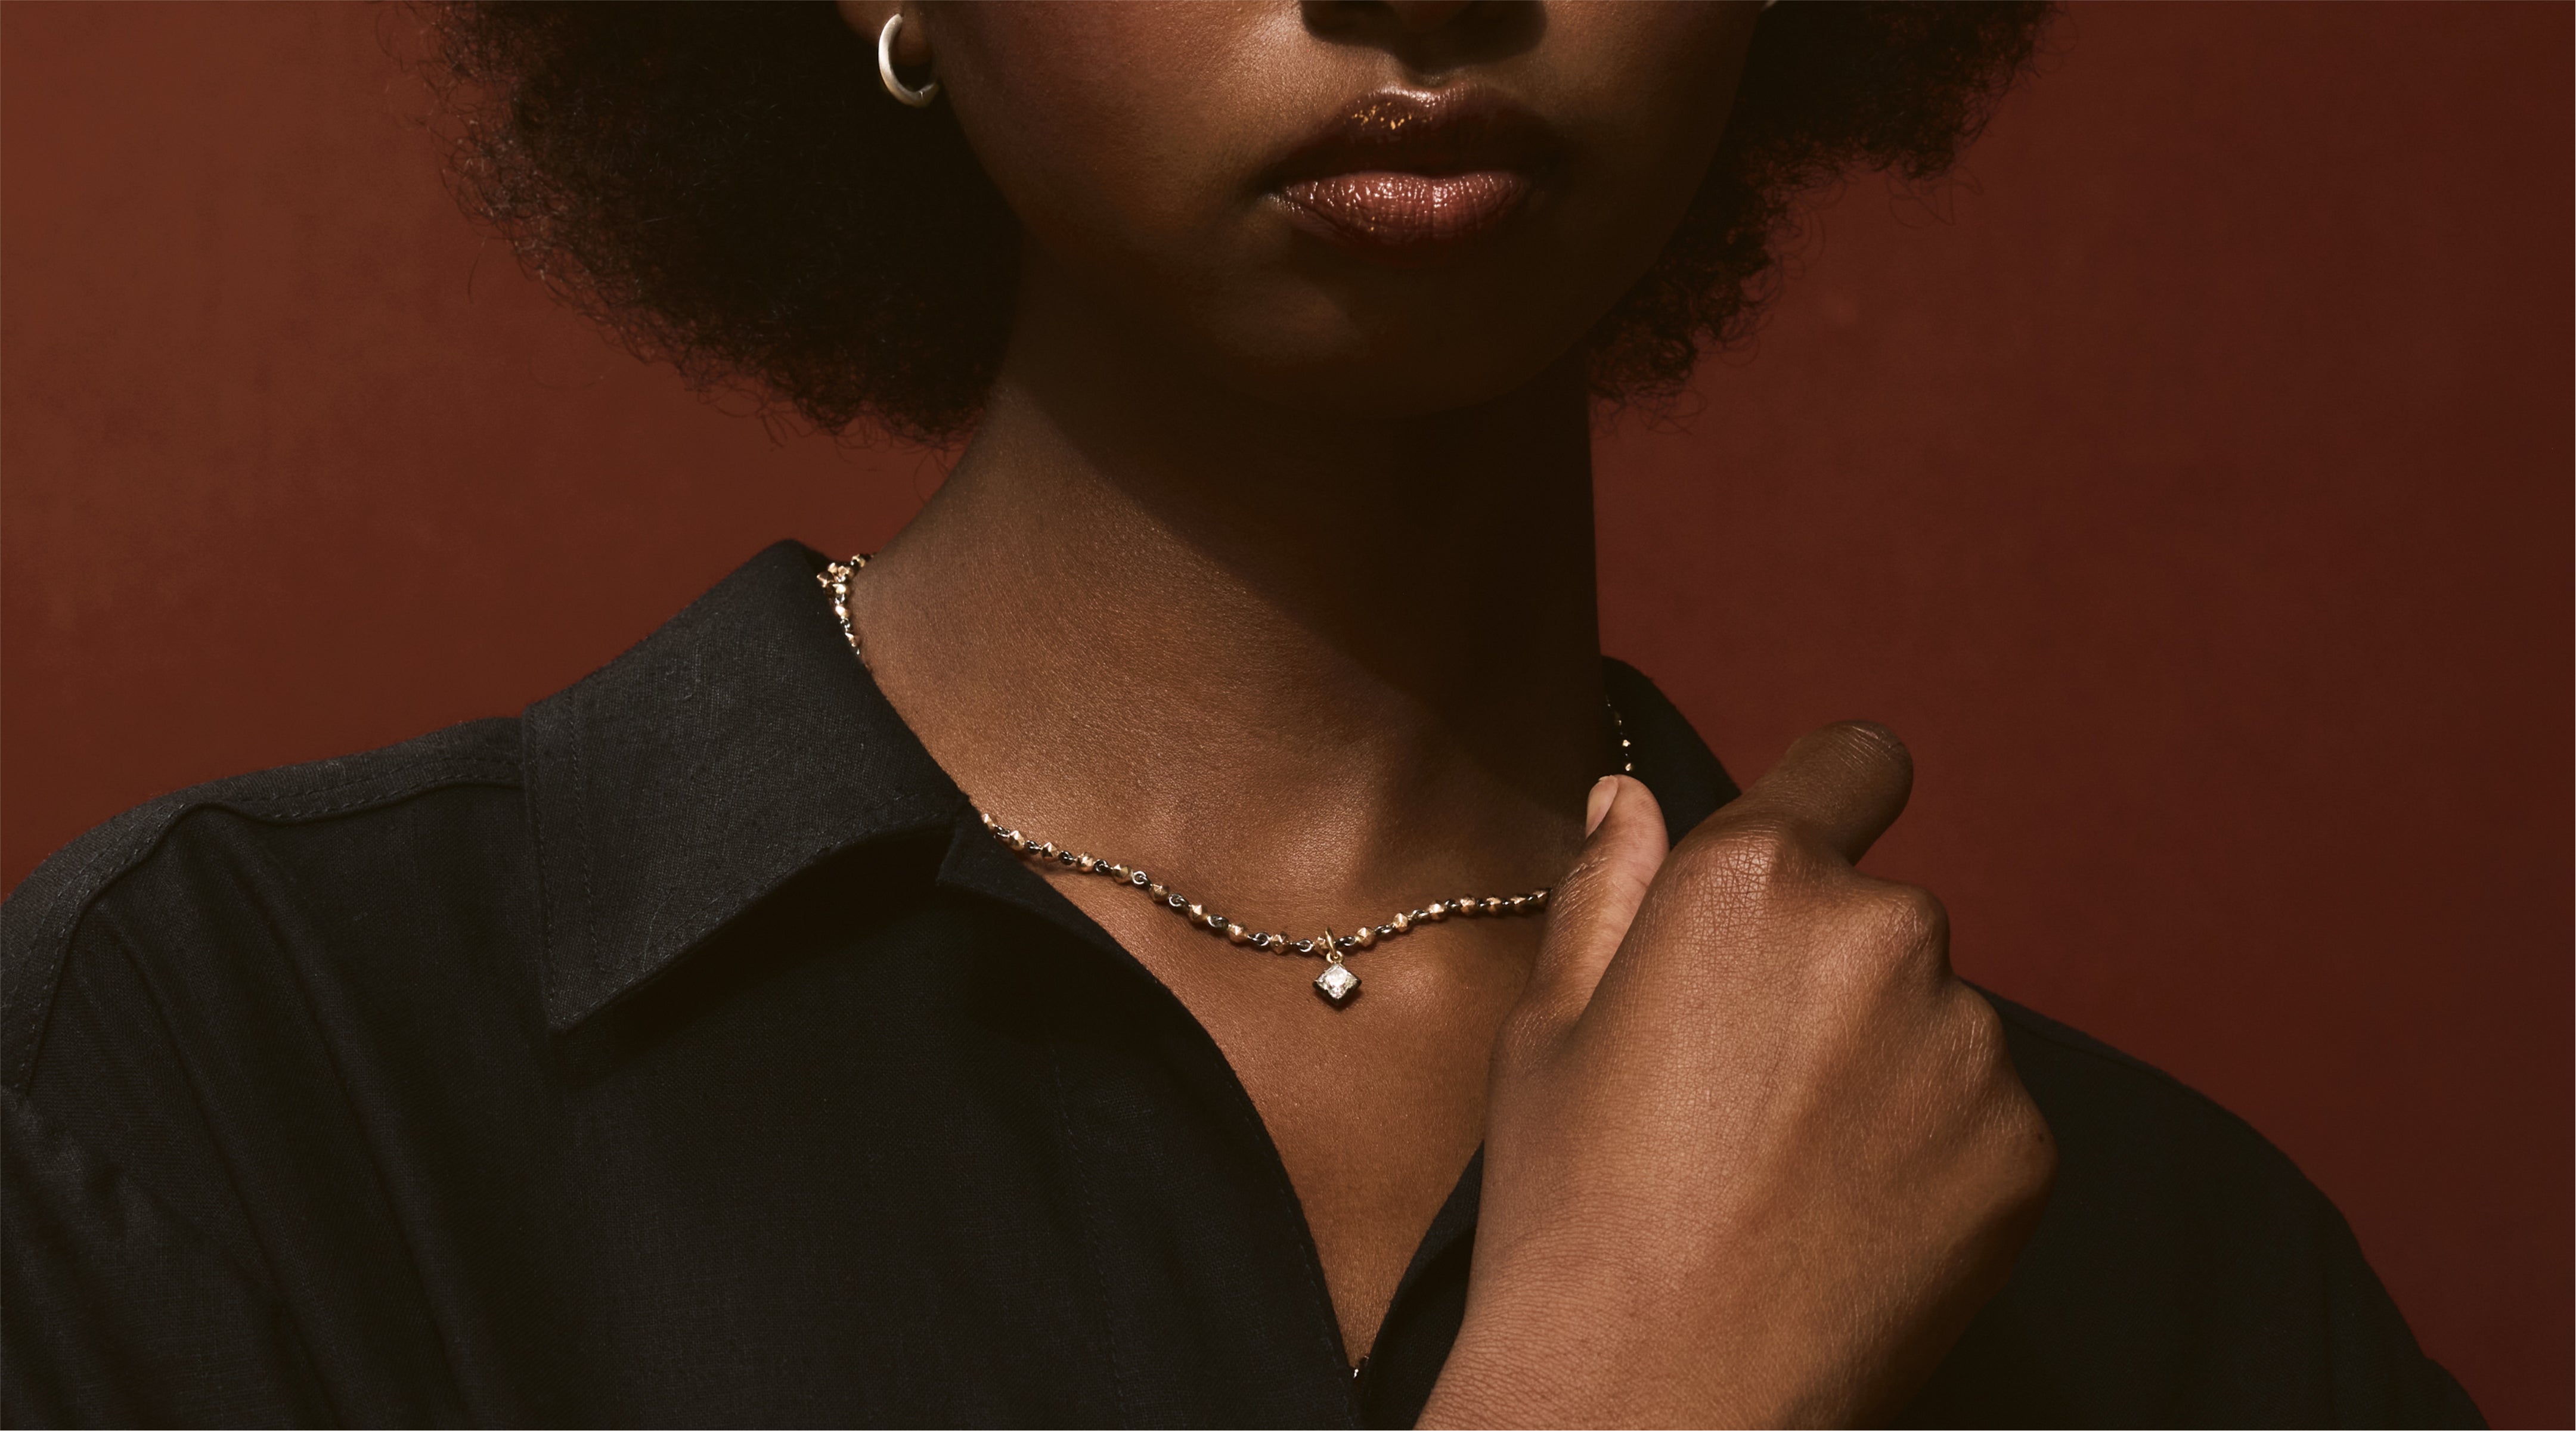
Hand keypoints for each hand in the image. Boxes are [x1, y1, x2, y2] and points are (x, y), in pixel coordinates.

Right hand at [1422, 723, 2055, 1427]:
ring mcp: (1969, 1047)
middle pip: (1881, 913)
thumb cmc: (1573, 1211)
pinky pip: (1981, 1115)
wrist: (1655, 1401)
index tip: (1809, 863)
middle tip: (1741, 1086)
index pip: (1853, 762)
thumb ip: (1607, 891)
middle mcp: (1887, 934)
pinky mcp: (2024, 1150)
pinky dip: (1930, 1154)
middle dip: (1830, 971)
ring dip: (1882, 1065)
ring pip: (1934, 1019)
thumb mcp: (1550, 1031)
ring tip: (1786, 1173)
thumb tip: (1631, 798)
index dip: (1829, 797)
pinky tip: (1843, 1222)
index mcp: (1757, 878)